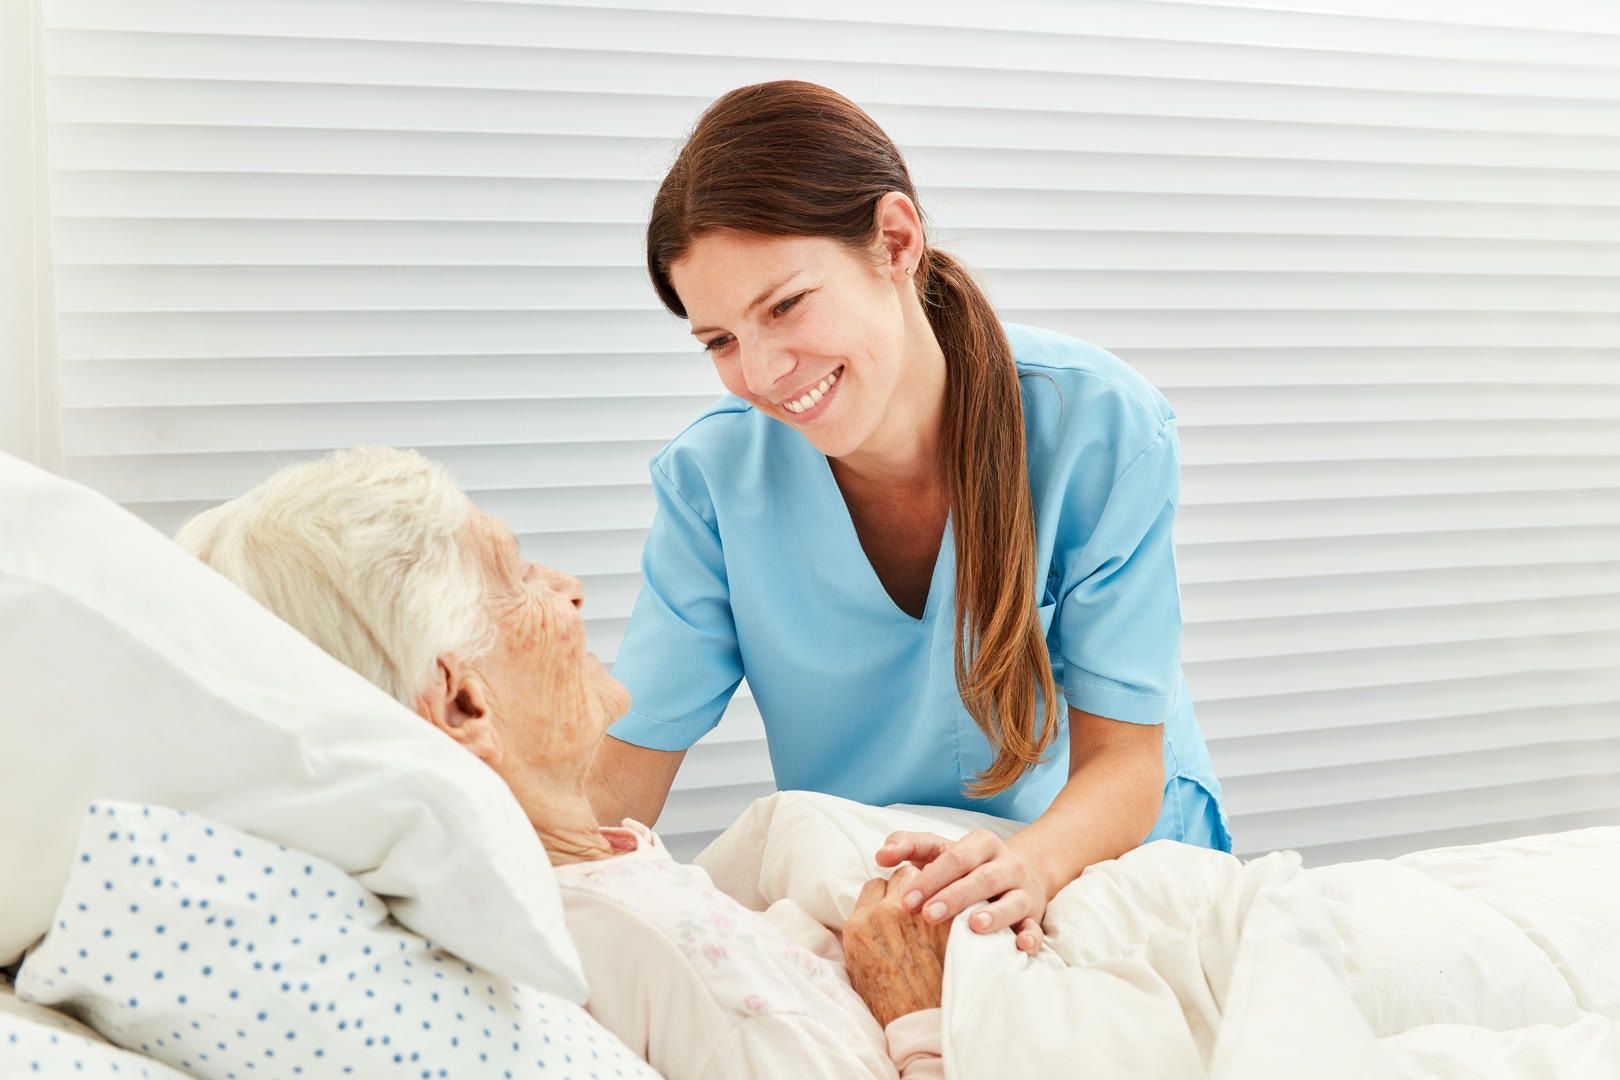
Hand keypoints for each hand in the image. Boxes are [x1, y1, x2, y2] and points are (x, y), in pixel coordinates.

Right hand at [842, 865, 950, 1026]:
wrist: (921, 1027)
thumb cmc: (889, 1004)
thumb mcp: (859, 966)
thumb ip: (863, 933)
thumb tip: (868, 916)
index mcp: (859, 925)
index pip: (874, 885)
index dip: (887, 895)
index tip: (896, 905)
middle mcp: (885, 913)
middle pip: (901, 876)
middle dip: (911, 887)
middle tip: (921, 904)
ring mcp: (917, 916)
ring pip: (929, 880)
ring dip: (935, 890)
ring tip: (942, 908)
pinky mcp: (946, 923)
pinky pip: (952, 897)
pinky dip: (956, 904)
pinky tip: (961, 915)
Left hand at [875, 830, 1047, 952]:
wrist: (1023, 873)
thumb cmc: (968, 866)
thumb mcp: (941, 850)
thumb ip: (909, 846)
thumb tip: (881, 855)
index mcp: (982, 844)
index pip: (956, 858)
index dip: (931, 878)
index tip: (906, 900)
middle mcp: (1006, 865)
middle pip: (983, 878)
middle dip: (955, 896)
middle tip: (928, 915)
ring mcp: (1023, 891)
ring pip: (1012, 901)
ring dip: (994, 914)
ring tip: (973, 926)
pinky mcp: (1034, 917)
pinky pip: (1036, 928)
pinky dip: (1030, 938)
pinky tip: (1018, 947)